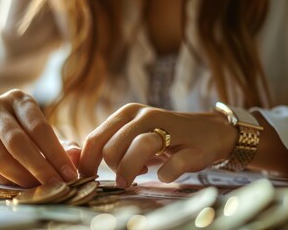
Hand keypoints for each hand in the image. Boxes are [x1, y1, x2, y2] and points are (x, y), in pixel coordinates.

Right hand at [0, 89, 77, 187]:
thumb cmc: (24, 127)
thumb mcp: (43, 129)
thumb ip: (62, 144)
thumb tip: (75, 158)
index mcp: (18, 99)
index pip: (38, 127)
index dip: (55, 153)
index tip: (70, 173)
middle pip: (17, 142)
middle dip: (39, 168)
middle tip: (56, 185)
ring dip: (22, 178)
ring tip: (40, 187)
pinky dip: (7, 181)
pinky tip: (22, 185)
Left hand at [79, 103, 236, 186]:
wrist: (209, 131)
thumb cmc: (164, 136)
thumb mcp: (133, 134)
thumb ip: (112, 144)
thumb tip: (84, 165)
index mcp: (127, 113)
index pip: (95, 139)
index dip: (87, 163)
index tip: (89, 179)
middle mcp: (145, 115)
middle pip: (113, 147)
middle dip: (112, 170)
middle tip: (123, 179)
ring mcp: (170, 128)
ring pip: (140, 147)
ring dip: (131, 170)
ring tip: (135, 178)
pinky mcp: (193, 147)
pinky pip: (172, 165)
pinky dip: (165, 175)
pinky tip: (163, 175)